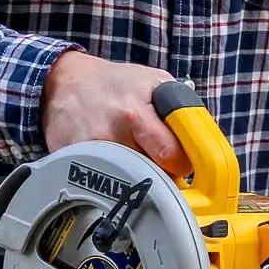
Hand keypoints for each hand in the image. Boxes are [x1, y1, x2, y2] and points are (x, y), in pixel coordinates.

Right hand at [40, 50, 191, 176]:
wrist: (65, 83)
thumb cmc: (116, 84)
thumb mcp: (155, 83)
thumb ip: (181, 112)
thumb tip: (204, 145)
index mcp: (136, 113)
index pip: (172, 156)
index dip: (182, 163)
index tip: (182, 161)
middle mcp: (112, 134)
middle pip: (153, 176)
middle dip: (162, 173)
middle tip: (160, 161)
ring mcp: (90, 153)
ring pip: (131, 184)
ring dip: (138, 176)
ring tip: (134, 155)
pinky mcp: (75, 165)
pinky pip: (105, 185)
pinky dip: (113, 178)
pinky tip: (112, 160)